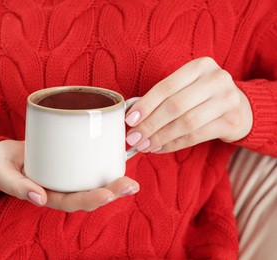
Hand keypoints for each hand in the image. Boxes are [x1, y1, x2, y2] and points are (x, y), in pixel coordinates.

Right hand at [0, 140, 138, 211]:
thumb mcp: (4, 175)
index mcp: (49, 196)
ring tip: (132, 180)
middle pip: (90, 194)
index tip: (106, 194)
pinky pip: (90, 164)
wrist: (5, 154)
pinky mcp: (71, 159)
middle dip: (112, 192)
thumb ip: (17, 187)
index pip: (74, 203)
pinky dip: (106, 163)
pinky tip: (120, 157)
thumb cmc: (4, 166)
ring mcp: (68, 174)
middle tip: (130, 185)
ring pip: (94, 182)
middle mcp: (63, 188)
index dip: (91, 200)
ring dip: (114, 181)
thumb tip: (39, 198)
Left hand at [125, 57, 252, 152]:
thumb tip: (133, 117)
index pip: (166, 87)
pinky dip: (174, 144)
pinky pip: (196, 136)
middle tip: (133, 138)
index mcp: (200, 66)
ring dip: (160, 137)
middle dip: (150, 124)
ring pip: (185, 123)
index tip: (130, 120)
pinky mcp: (231, 121)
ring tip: (144, 145)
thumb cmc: (202, 96)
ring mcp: (227, 100)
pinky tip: (160, 148)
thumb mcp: (187, 87)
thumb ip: (164, 97)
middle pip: (175, 106)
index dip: (145, 104)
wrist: (240, 107)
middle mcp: (216, 79)